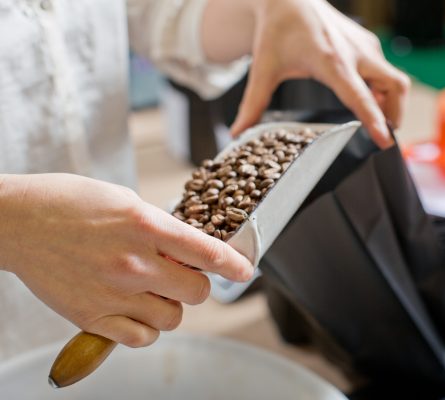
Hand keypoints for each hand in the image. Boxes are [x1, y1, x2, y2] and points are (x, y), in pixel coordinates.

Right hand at [0, 174, 252, 346]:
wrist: (17, 222)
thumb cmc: (69, 204)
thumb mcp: (126, 202)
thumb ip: (161, 229)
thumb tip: (189, 250)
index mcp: (146, 226)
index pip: (207, 252)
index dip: (234, 264)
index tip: (244, 271)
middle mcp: (135, 263)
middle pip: (197, 291)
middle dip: (197, 284)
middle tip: (183, 276)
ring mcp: (114, 293)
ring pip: (173, 318)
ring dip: (171, 306)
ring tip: (153, 291)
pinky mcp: (92, 317)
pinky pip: (141, 338)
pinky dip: (146, 328)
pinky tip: (136, 310)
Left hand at [202, 0, 409, 148]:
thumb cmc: (277, 31)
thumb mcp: (263, 69)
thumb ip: (253, 104)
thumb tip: (238, 132)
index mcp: (330, 62)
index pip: (360, 96)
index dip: (375, 120)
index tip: (386, 140)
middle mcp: (355, 53)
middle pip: (393, 87)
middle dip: (394, 115)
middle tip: (384, 135)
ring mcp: (365, 46)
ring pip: (394, 79)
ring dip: (390, 102)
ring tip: (374, 118)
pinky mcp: (367, 43)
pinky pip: (385, 70)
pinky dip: (382, 88)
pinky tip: (365, 95)